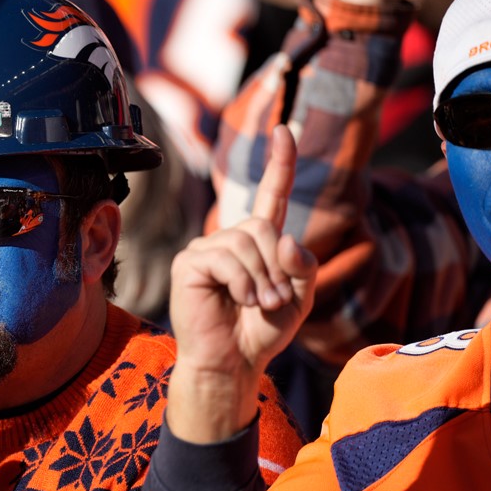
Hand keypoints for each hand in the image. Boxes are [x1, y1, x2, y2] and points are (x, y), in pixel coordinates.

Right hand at [168, 126, 316, 442]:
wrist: (233, 362)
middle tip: (274, 300)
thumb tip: (284, 238)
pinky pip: (225, 260)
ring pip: (245, 242)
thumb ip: (301, 265)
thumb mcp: (299, 297)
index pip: (271, 194)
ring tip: (259, 305)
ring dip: (261, 280)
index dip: (280, 163)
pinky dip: (241, 284)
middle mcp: (229, 238)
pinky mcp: (188, 263)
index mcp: (257, 241)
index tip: (285, 129)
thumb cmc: (262, 331)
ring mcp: (206, 248)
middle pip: (262, 226)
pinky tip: (237, 302)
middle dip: (276, 267)